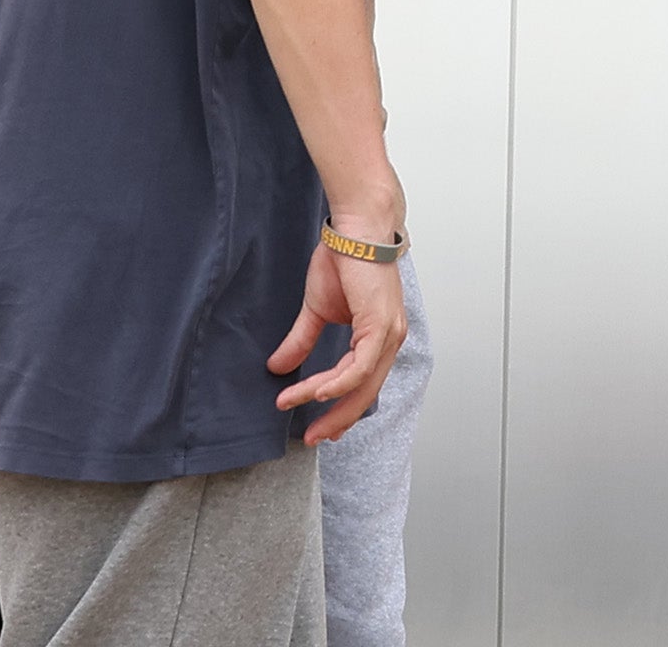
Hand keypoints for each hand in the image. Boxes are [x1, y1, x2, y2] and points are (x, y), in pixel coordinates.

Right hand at [274, 209, 410, 438]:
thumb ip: (302, 340)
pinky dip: (338, 384)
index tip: (320, 430)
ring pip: (360, 385)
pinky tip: (316, 392)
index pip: (362, 387)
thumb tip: (277, 368)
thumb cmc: (342, 259)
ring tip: (294, 405)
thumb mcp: (317, 310)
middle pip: (365, 395)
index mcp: (379, 338)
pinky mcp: (380, 325)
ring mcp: (389, 334)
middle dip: (336, 420)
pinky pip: (359, 367)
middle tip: (312, 438)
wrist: (355, 227)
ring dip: (325, 401)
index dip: (342, 411)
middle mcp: (390, 341)